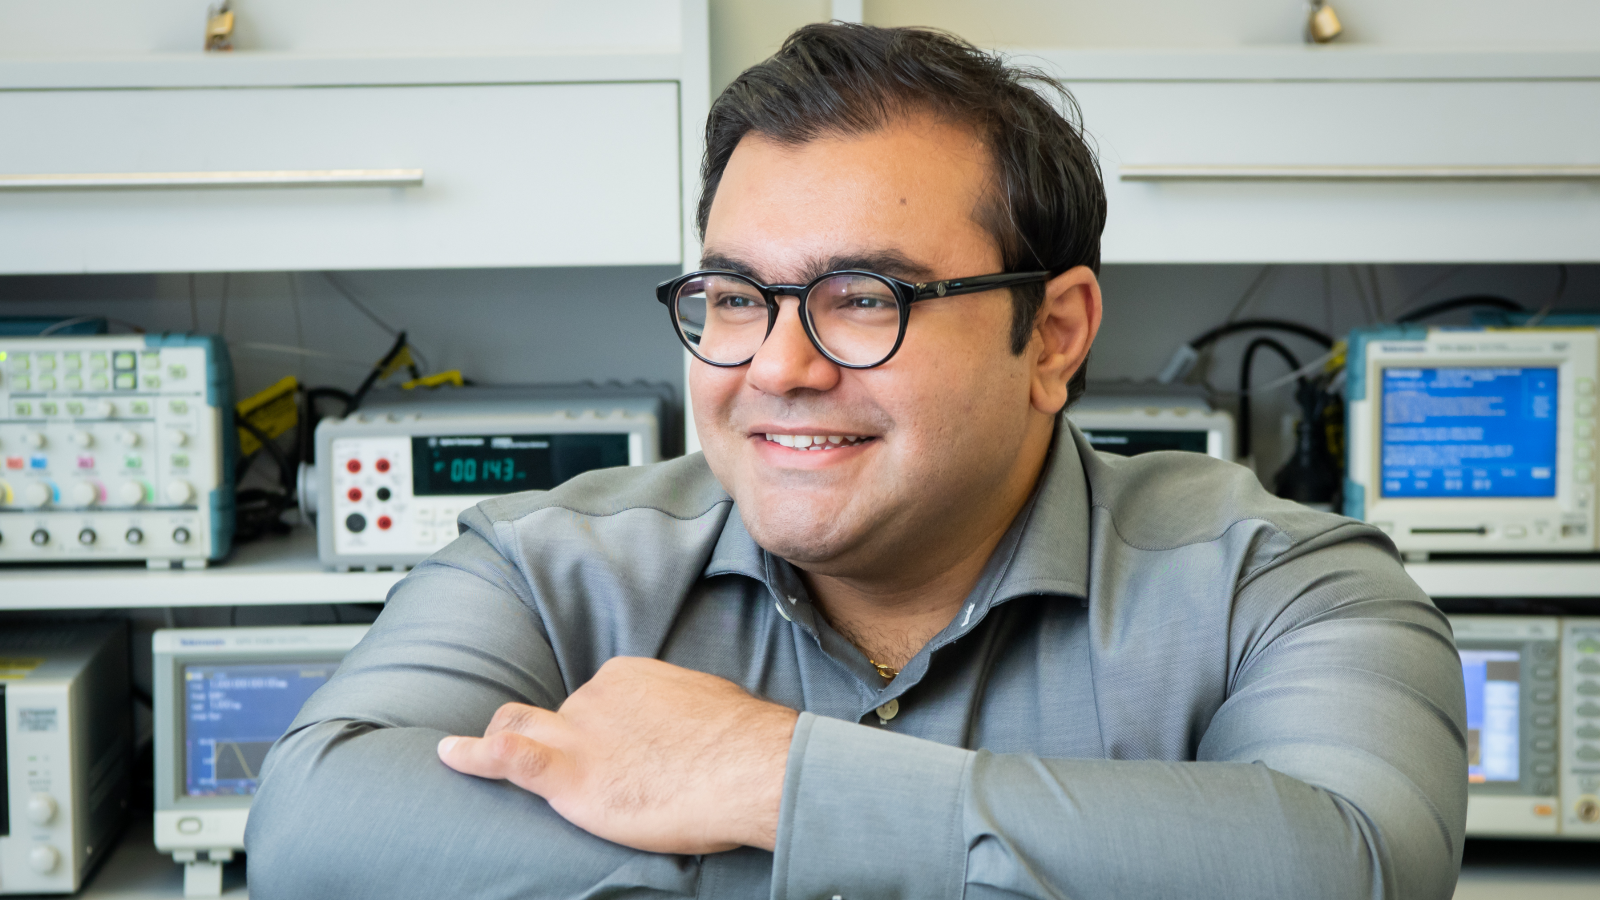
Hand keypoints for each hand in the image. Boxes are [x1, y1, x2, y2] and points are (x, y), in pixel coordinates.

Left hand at [437, 657, 797, 854]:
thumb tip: (679, 726)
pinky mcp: (574, 776)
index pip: (594, 700)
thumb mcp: (706, 705)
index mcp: (627, 677)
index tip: (612, 750)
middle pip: (555, 713)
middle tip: (551, 757)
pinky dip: (475, 755)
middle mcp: (596, 698)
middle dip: (546, 731)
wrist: (750, 766)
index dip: (597, 728)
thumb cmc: (743, 741)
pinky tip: (449, 755)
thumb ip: (676, 712)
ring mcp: (581, 735)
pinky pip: (512, 760)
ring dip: (497, 740)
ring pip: (521, 729)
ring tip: (467, 754)